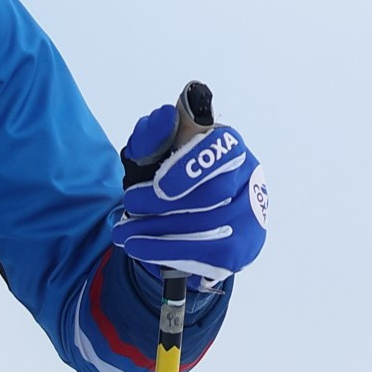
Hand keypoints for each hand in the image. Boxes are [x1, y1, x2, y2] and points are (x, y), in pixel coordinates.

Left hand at [112, 102, 267, 286]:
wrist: (187, 219)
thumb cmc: (173, 178)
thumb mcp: (156, 152)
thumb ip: (154, 134)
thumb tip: (164, 116)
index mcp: (230, 147)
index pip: (221, 151)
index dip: (190, 168)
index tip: (158, 184)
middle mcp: (248, 179)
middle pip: (212, 195)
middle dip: (163, 203)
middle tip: (129, 205)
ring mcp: (247, 217)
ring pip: (205, 229)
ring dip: (157, 232)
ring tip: (123, 233)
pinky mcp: (239, 250)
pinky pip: (203, 255)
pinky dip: (165, 252)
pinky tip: (139, 248)